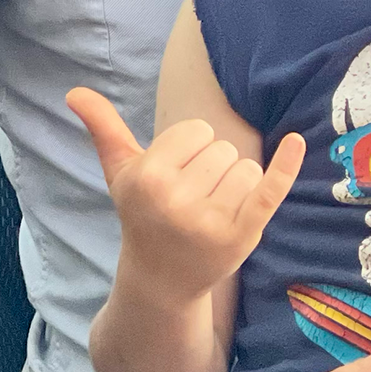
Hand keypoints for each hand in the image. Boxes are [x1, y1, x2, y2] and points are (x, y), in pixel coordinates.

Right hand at [68, 89, 303, 300]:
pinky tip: (296, 142)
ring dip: (236, 184)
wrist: (161, 280)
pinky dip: (286, 166)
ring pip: (246, 167)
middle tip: (191, 201)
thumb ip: (103, 130)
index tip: (176, 177)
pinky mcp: (241, 235)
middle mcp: (175, 199)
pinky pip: (270, 189)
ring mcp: (209, 220)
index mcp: (147, 176)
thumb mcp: (121, 173)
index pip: (197, 130)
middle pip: (223, 148)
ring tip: (210, 210)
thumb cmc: (142, 215)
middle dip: (212, 168)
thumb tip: (74, 91)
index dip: (190, 150)